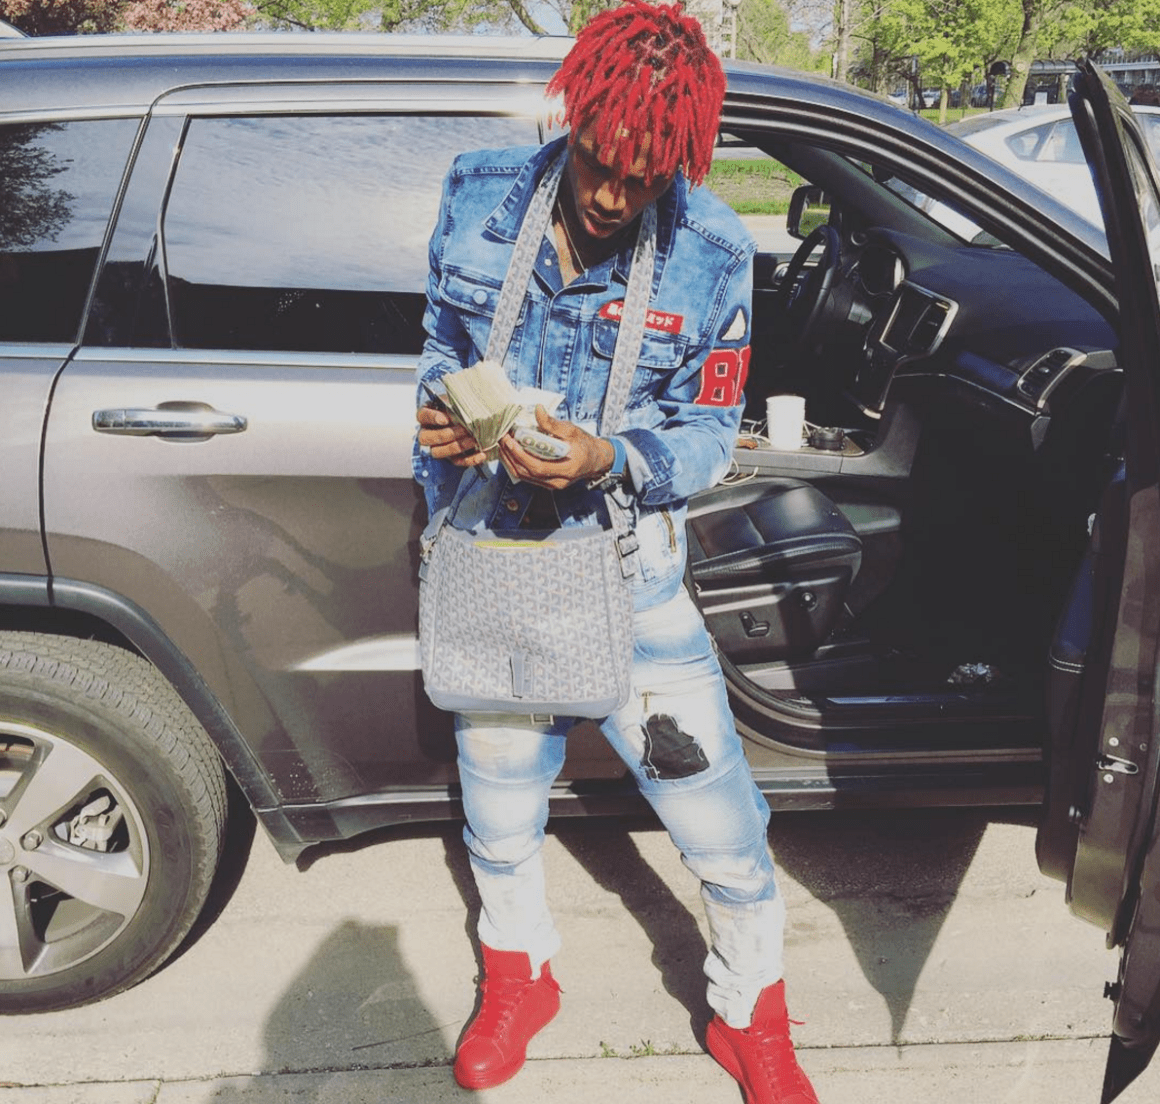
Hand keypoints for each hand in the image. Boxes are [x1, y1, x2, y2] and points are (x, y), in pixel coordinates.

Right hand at [416, 404, 486, 467]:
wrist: (474, 420)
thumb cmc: (462, 409)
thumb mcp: (457, 402)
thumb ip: (456, 404)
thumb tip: (462, 408)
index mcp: (427, 416)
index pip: (422, 415)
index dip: (432, 418)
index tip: (445, 419)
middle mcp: (427, 433)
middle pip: (426, 437)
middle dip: (446, 434)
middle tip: (463, 429)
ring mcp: (437, 447)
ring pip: (438, 452)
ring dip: (457, 447)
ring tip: (473, 440)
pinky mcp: (450, 458)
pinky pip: (457, 461)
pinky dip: (470, 460)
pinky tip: (481, 455)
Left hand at [497, 406, 613, 490]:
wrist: (596, 459)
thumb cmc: (586, 445)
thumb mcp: (572, 430)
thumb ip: (553, 423)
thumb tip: (538, 410)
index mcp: (567, 469)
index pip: (537, 467)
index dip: (520, 455)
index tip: (509, 441)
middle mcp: (558, 481)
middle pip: (527, 474)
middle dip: (510, 457)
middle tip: (502, 439)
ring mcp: (552, 485)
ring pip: (525, 477)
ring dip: (511, 461)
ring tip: (503, 445)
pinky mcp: (548, 483)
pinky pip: (528, 477)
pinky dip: (517, 465)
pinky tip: (511, 453)